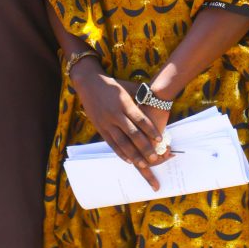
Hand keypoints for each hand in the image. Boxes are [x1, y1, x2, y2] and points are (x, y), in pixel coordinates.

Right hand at [72, 63, 165, 190]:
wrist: (88, 83)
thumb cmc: (112, 85)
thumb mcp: (128, 86)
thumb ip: (140, 95)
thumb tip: (155, 100)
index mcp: (124, 103)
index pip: (140, 119)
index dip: (151, 130)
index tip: (160, 140)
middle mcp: (115, 114)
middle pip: (132, 134)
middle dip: (144, 147)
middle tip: (154, 158)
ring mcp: (106, 122)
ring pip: (122, 142)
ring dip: (133, 155)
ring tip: (143, 164)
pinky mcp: (100, 128)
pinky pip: (111, 143)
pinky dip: (120, 153)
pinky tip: (129, 160)